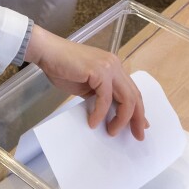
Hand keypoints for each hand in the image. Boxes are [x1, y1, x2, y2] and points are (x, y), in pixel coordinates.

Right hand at [24, 25, 147, 139]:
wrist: (47, 52)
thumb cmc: (62, 68)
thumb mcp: (86, 87)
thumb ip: (100, 97)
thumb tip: (110, 114)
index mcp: (114, 68)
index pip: (132, 91)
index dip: (139, 110)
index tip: (141, 126)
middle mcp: (115, 65)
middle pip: (135, 96)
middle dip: (138, 118)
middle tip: (137, 135)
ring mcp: (108, 67)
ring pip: (126, 98)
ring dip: (121, 119)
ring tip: (112, 132)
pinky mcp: (99, 71)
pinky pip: (105, 98)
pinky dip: (100, 113)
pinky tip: (93, 122)